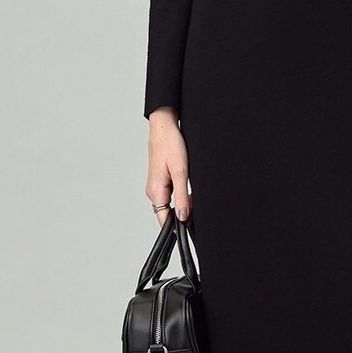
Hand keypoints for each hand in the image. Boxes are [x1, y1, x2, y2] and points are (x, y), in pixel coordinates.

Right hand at [146, 107, 191, 227]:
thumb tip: (182, 217)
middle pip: (168, 212)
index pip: (164, 219)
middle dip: (184, 211)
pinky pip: (171, 192)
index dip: (178, 226)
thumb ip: (181, 197)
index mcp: (156, 192)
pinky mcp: (160, 179)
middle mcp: (153, 191)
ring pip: (171, 202)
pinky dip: (181, 192)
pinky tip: (188, 183)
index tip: (191, 226)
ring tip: (192, 189)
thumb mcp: (180, 172)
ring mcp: (156, 185)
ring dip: (183, 201)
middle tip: (197, 202)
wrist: (164, 126)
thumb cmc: (170, 145)